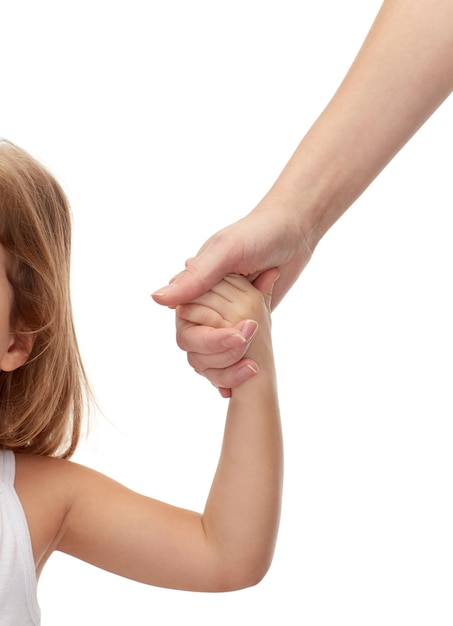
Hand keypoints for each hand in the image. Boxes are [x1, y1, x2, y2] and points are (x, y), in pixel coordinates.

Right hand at [154, 204, 310, 394]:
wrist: (294, 233)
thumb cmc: (258, 235)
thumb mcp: (226, 252)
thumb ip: (195, 278)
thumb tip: (156, 300)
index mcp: (193, 288)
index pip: (187, 329)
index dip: (210, 339)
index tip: (242, 333)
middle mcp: (204, 305)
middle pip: (199, 348)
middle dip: (225, 350)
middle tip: (253, 334)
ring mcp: (224, 316)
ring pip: (214, 357)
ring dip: (234, 361)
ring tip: (255, 360)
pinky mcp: (244, 322)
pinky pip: (235, 351)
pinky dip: (241, 363)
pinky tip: (251, 370)